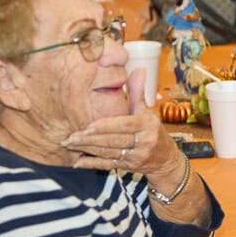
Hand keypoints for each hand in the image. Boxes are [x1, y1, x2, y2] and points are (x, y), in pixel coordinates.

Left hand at [63, 67, 181, 179]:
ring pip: (109, 153)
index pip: (124, 124)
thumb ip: (138, 92)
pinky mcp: (130, 167)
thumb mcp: (148, 112)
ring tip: (69, 145)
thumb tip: (139, 69)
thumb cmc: (153, 131)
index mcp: (148, 125)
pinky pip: (108, 165)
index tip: (87, 126)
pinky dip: (92, 164)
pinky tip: (78, 162)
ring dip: (87, 150)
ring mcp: (138, 156)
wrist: (166, 159)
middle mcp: (145, 141)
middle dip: (90, 139)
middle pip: (114, 140)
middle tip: (70, 137)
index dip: (105, 126)